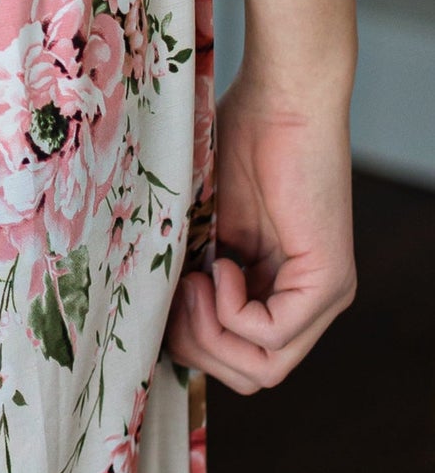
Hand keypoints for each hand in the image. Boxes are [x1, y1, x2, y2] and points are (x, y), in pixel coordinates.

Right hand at [165, 73, 356, 393]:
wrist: (279, 97)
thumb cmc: (235, 140)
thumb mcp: (197, 225)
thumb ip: (185, 272)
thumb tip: (143, 324)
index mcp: (275, 289)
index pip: (235, 359)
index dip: (188, 342)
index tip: (162, 293)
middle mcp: (306, 303)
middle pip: (247, 374)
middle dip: (193, 346)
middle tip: (172, 293)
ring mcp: (323, 298)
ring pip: (262, 368)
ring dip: (209, 334)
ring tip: (190, 281)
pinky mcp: (329, 282)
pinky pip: (271, 335)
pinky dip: (231, 312)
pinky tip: (217, 265)